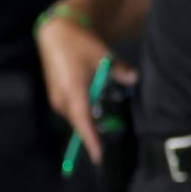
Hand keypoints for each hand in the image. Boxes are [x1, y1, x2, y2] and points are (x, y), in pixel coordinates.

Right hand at [37, 12, 110, 163]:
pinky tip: (96, 112)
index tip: (100, 158)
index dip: (91, 142)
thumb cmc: (79, 43)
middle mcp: (62, 100)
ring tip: (108, 130)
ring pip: (76, 119)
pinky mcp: (56, 96)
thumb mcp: (101, 54)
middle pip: (80, 125)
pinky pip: (72, 112)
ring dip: (89, 124)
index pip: (83, 123)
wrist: (55, 33)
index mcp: (73, 92)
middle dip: (95, 135)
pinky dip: (83, 115)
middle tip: (114, 144)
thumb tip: (135, 79)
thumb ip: (118, 70)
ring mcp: (57, 99)